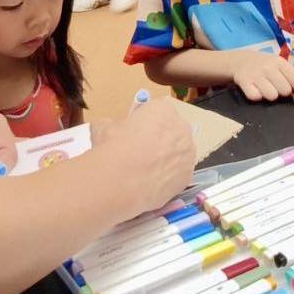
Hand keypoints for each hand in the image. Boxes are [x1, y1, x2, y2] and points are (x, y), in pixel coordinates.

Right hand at [95, 99, 196, 216]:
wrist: (121, 180)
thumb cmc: (113, 147)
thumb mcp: (104, 127)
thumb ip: (113, 124)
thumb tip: (109, 127)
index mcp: (163, 109)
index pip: (157, 112)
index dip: (145, 123)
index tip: (135, 133)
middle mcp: (181, 127)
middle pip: (172, 131)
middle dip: (160, 140)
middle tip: (142, 153)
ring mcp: (188, 152)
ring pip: (178, 153)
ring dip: (166, 159)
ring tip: (146, 172)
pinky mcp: (188, 175)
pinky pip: (179, 173)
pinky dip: (168, 178)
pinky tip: (152, 184)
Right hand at [231, 51, 293, 103]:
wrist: (239, 60)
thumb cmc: (264, 66)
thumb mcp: (278, 66)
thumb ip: (291, 78)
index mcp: (280, 62)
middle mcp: (269, 67)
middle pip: (284, 90)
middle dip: (282, 92)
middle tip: (275, 87)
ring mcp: (256, 74)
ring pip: (271, 96)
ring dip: (269, 95)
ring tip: (264, 88)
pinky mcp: (244, 81)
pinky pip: (256, 97)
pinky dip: (256, 96)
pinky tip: (254, 88)